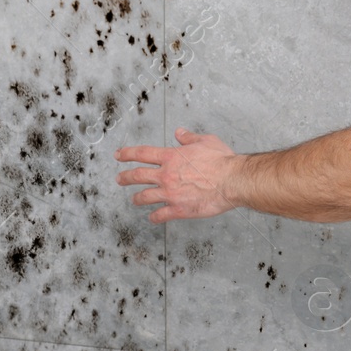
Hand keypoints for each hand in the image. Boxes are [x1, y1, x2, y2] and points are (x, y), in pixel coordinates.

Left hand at [114, 127, 241, 223]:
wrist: (232, 181)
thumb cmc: (222, 161)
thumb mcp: (205, 141)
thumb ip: (189, 137)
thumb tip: (179, 132)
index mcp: (171, 157)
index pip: (142, 153)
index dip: (127, 154)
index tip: (118, 155)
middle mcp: (166, 175)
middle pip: (138, 175)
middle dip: (125, 177)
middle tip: (119, 179)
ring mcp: (170, 193)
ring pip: (145, 196)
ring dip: (137, 198)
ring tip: (134, 199)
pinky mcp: (179, 209)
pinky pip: (161, 214)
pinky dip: (155, 217)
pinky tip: (152, 218)